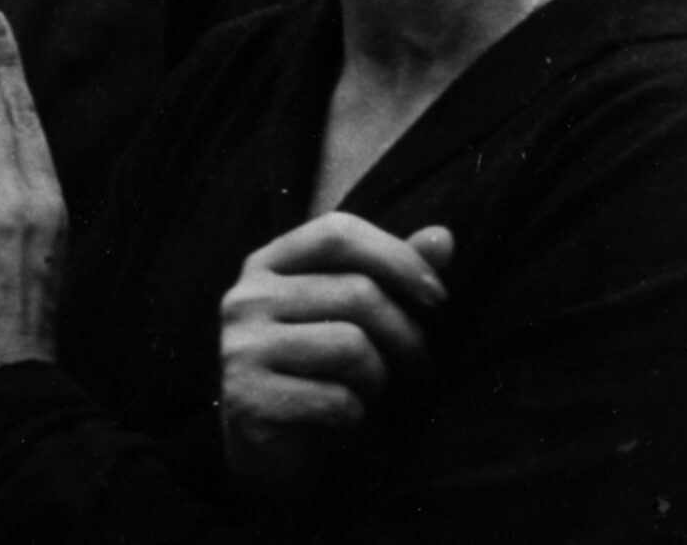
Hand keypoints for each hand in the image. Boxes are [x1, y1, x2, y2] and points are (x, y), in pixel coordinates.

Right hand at [218, 213, 453, 499]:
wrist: (273, 454)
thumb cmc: (322, 373)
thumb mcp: (356, 316)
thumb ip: (394, 273)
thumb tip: (445, 235)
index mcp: (269, 264)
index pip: (337, 232)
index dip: (397, 257)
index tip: (438, 296)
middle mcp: (247, 297)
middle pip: (357, 293)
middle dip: (407, 335)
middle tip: (418, 366)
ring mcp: (242, 346)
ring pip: (352, 346)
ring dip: (381, 378)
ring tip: (372, 392)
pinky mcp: (249, 398)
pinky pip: (337, 399)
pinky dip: (359, 416)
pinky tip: (346, 420)